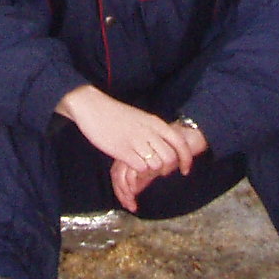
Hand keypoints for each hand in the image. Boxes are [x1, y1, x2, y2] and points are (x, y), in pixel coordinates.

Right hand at [56, 86, 201, 208]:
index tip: (185, 170)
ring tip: (143, 167)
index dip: (186, 159)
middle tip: (160, 172)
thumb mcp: (140, 118)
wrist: (92, 106)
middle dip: (167, 169)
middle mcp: (149, 132)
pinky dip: (139, 171)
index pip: (179, 143)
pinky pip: (140, 168)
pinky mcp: (123, 151)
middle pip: (170, 158)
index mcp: (155, 122)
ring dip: (152, 170)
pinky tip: (132, 166)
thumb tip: (163, 145)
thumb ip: (152, 130)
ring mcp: (136, 141)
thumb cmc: (115, 113)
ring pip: (156, 165)